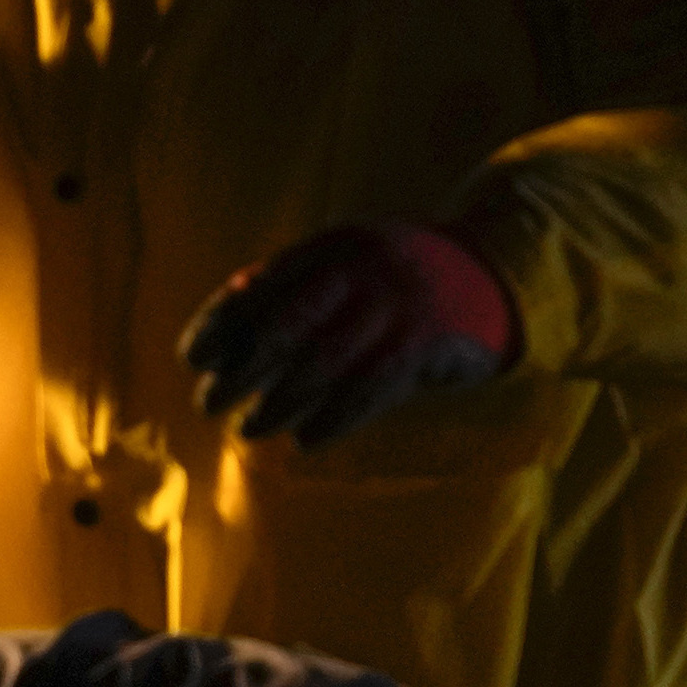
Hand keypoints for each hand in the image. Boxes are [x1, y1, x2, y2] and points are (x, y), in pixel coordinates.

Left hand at [181, 221, 517, 447]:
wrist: (494, 276)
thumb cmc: (397, 285)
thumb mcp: (348, 267)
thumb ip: (292, 290)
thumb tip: (219, 338)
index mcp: (336, 245)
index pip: (266, 282)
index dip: (223, 320)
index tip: (192, 357)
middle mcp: (365, 269)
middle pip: (288, 323)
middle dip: (242, 367)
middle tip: (207, 403)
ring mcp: (399, 305)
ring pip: (325, 362)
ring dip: (280, 401)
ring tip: (248, 429)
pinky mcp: (428, 345)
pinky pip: (370, 389)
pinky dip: (333, 418)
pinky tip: (305, 440)